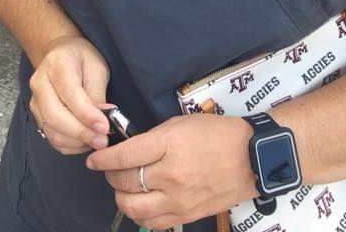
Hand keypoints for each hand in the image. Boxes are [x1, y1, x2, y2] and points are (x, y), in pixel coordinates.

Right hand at [29, 33, 110, 154]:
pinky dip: (69, 145)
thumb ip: (97, 93)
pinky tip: (85, 142)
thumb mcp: (96, 67)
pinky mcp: (36, 116)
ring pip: (51, 131)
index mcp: (57, 64)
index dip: (87, 115)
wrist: (61, 54)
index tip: (105, 127)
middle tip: (102, 141)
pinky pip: (51, 138)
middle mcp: (40, 83)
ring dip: (76, 142)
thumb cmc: (82, 59)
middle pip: (55, 116)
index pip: (70, 95)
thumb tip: (101, 121)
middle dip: (81, 133)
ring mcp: (35, 101)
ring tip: (97, 141)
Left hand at [86, 114, 255, 228]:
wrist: (251, 158)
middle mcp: (170, 175)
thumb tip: (128, 148)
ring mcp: (178, 199)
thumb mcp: (182, 123)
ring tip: (123, 187)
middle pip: (124, 182)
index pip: (125, 155)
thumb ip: (153, 137)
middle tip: (109, 169)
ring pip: (133, 207)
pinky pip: (152, 222)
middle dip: (109, 176)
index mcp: (170, 145)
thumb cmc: (218, 134)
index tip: (94, 159)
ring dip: (121, 197)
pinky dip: (140, 213)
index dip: (103, 159)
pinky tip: (141, 202)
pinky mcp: (185, 215)